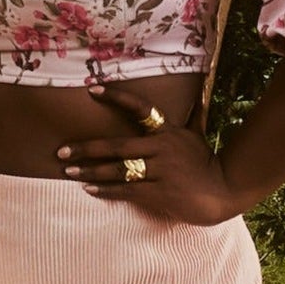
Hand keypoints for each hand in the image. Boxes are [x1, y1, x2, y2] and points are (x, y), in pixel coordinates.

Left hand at [58, 81, 237, 223]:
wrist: (223, 192)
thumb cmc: (206, 163)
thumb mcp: (196, 136)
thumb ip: (191, 115)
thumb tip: (198, 91)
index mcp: (168, 131)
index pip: (140, 108)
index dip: (117, 98)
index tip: (93, 90)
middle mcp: (162, 148)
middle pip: (118, 146)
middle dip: (86, 148)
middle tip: (61, 150)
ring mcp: (161, 171)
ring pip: (119, 170)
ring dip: (91, 170)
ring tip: (68, 170)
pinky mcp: (160, 193)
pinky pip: (127, 190)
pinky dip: (106, 190)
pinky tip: (89, 188)